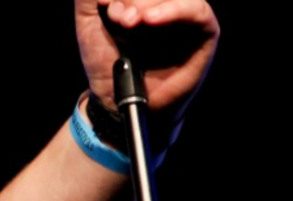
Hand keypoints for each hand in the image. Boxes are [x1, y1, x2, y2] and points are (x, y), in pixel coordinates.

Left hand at [76, 0, 218, 112]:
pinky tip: (151, 19)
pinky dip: (176, 9)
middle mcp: (165, 4)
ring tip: (129, 22)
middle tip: (118, 18)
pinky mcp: (203, 31)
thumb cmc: (105, 64)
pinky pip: (198, 10)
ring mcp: (185, 16)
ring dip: (148, 2)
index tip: (104, 4)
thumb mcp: (88, 25)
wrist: (117, 100)